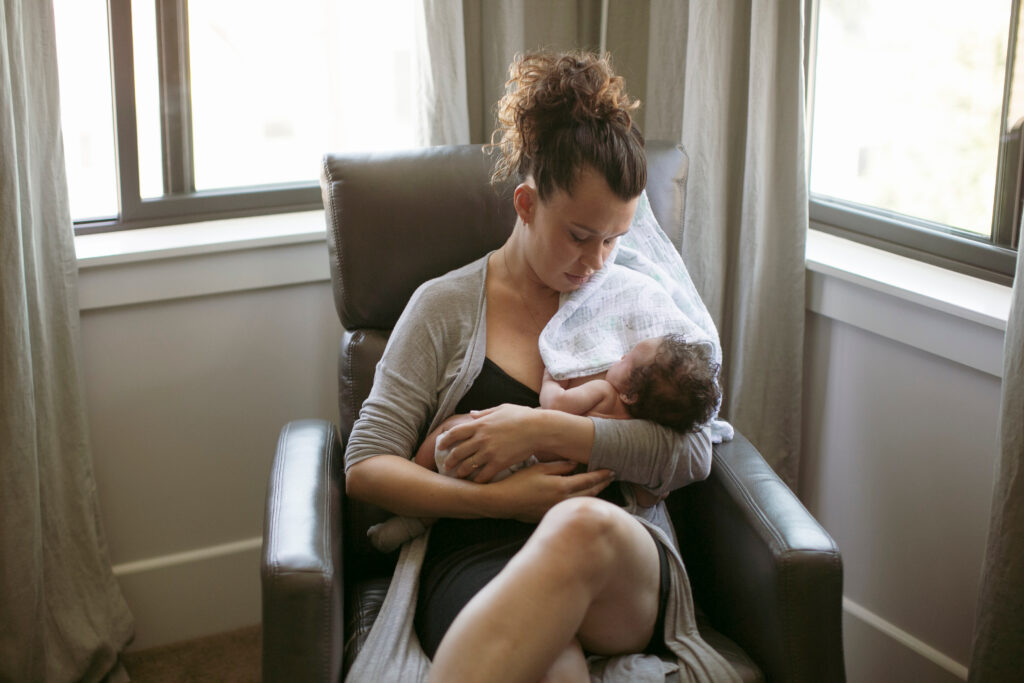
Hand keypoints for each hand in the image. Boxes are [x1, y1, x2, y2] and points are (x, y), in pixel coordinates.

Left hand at [438, 404, 542, 482]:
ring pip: (468, 466)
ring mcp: (490, 452)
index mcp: (480, 424)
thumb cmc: (522, 416)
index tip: (441, 446)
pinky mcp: (499, 463)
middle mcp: (482, 438)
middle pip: (458, 452)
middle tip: (447, 465)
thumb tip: (472, 413)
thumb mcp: (501, 409)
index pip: (455, 433)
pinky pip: (483, 475)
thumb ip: (484, 413)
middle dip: (450, 460)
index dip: (445, 441)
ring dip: (461, 472)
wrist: (539, 429)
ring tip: (459, 475)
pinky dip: (478, 480)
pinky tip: (476, 482)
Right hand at [485, 461, 615, 522]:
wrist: (502, 502)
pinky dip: (581, 501)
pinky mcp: (551, 516)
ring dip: (594, 494)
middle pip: (590, 493)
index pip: (588, 480)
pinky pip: (572, 507)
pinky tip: (582, 496)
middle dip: (602, 484)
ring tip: (601, 485)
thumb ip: (560, 466)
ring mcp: (558, 511)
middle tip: (611, 477)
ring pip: (583, 502)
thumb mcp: (539, 468)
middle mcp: (563, 501)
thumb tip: (575, 464)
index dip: (601, 474)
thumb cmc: (518, 482)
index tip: (611, 469)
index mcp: (561, 487)